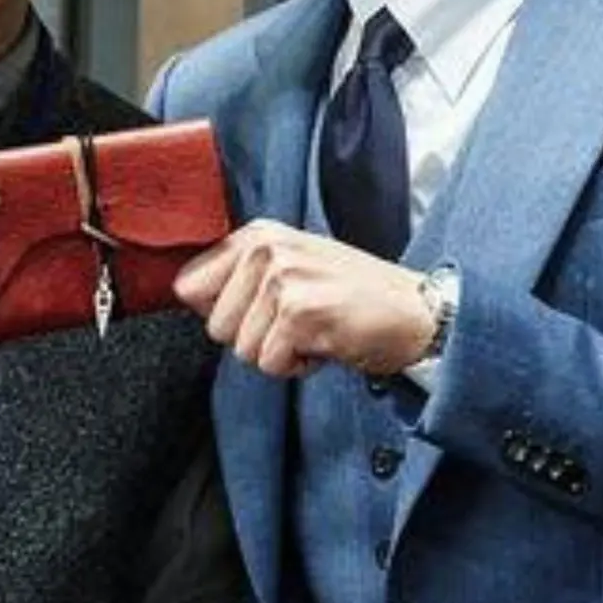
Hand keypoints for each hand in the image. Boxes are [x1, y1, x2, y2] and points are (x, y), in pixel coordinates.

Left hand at [173, 219, 434, 378]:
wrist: (418, 313)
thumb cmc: (355, 298)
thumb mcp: (292, 269)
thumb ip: (241, 277)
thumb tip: (184, 294)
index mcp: (258, 235)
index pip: (189, 284)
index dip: (219, 312)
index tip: (254, 314)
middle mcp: (266, 249)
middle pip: (214, 326)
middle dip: (254, 338)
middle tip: (299, 323)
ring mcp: (283, 278)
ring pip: (241, 349)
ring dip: (280, 353)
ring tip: (316, 330)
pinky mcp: (300, 312)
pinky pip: (269, 364)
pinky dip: (298, 367)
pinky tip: (326, 343)